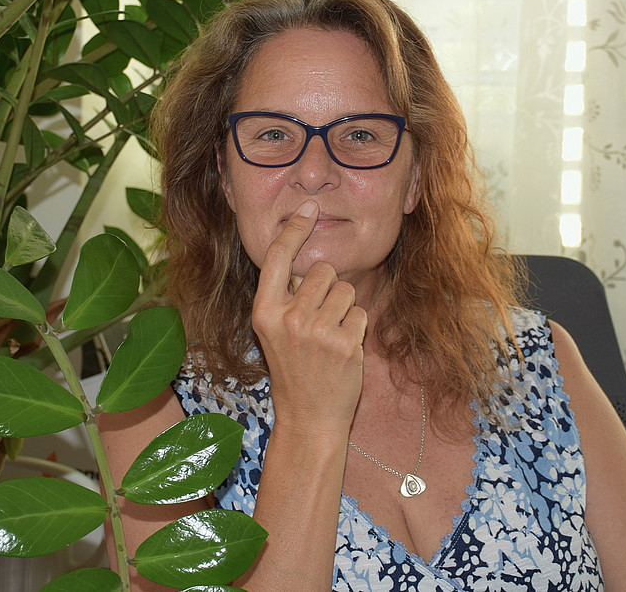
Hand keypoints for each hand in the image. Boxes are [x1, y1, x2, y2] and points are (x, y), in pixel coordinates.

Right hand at [251, 200, 365, 436]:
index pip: (278, 257)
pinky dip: (357, 328)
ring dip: (344, 309)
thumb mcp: (275, 331)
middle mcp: (287, 318)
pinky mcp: (344, 343)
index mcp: (264, 311)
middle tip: (318, 322)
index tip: (309, 207)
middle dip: (328, 289)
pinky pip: (361, 313)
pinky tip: (343, 350)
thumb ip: (287, 297)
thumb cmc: (294, 369)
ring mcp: (316, 331)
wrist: (309, 418)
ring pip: (345, 290)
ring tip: (330, 338)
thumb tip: (308, 263)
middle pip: (322, 271)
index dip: (295, 229)